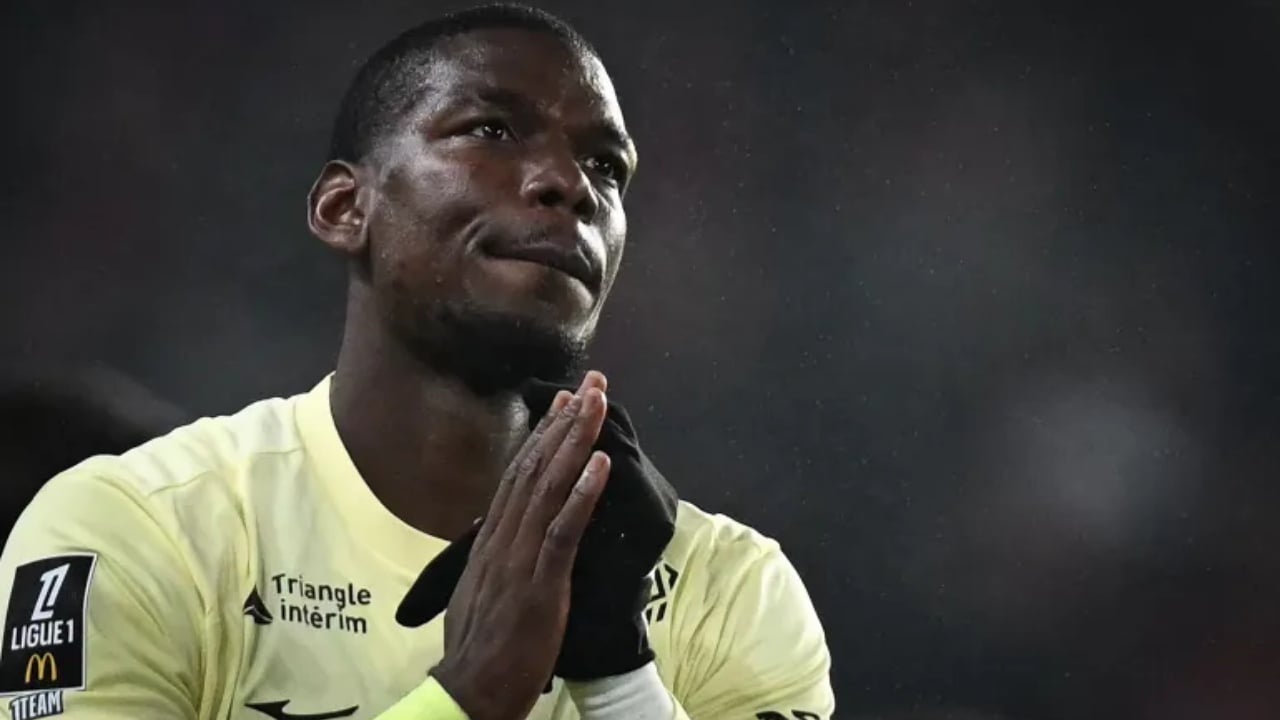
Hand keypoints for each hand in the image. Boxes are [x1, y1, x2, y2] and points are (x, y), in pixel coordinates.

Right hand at [429, 372, 611, 719]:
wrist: (469, 689)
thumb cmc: (479, 644)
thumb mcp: (483, 587)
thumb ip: (496, 554)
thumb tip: (504, 531)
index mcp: (493, 539)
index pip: (520, 474)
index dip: (545, 435)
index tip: (564, 401)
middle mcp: (504, 538)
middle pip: (536, 467)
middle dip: (566, 423)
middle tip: (591, 383)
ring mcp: (520, 558)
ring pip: (549, 487)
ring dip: (576, 442)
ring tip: (597, 404)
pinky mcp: (538, 583)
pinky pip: (562, 531)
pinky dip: (581, 494)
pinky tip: (599, 465)